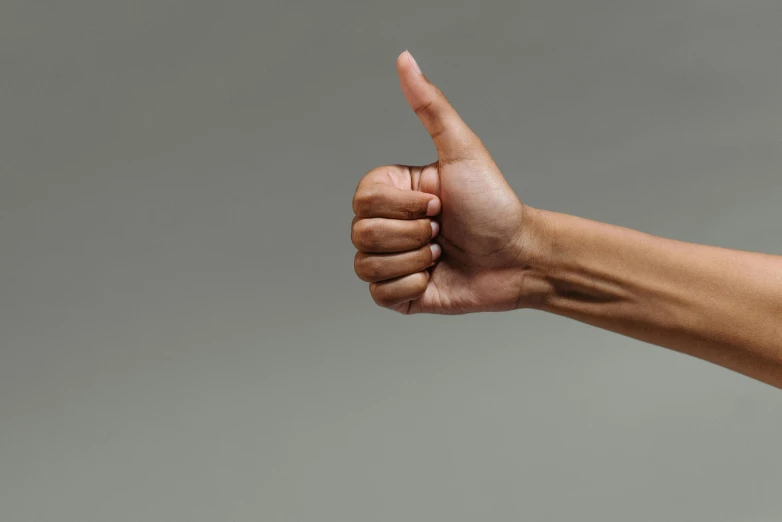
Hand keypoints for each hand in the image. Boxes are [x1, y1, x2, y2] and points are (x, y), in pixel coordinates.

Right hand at [352, 51, 535, 313]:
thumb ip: (430, 106)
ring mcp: (391, 261)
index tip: (439, 204)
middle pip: (362, 234)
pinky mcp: (399, 295)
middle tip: (442, 230)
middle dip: (412, 235)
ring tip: (440, 254)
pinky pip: (378, 296)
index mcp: (393, 192)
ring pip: (366, 266)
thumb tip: (405, 58)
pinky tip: (435, 278)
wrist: (519, 257)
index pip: (363, 200)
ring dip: (413, 262)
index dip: (403, 207)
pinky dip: (411, 288)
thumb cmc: (494, 204)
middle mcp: (387, 225)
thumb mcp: (462, 151)